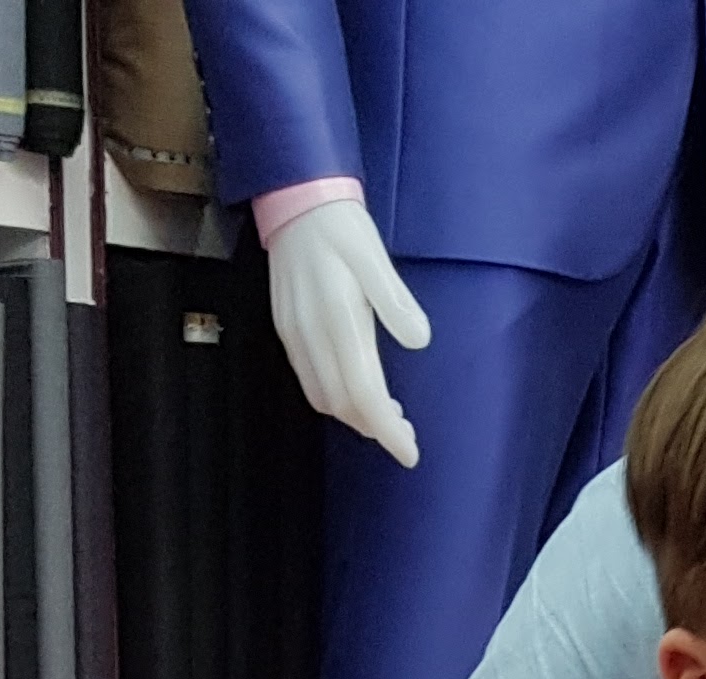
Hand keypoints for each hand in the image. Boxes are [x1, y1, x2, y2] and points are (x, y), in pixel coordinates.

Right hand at [263, 198, 430, 466]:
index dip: (387, 430)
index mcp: (338, 319)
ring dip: (354, 416)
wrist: (295, 199)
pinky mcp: (286, 330)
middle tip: (406, 432)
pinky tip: (355, 390)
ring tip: (385, 415)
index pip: (364, 393)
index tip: (410, 451)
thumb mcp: (375, 256)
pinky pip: (309, 381)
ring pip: (323, 398)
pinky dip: (334, 398)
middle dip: (375, 428)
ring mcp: (294, 335)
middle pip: (343, 404)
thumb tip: (419, 340)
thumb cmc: (341, 226)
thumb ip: (395, 301)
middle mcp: (311, 335)